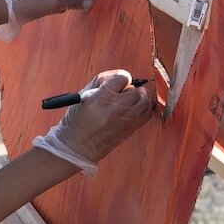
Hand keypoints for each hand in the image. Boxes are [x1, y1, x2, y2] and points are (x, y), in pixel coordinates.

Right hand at [34, 70, 154, 174]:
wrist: (76, 147)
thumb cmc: (76, 121)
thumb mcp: (82, 95)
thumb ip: (102, 81)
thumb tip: (121, 76)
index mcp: (98, 99)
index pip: (122, 78)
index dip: (121, 78)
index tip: (118, 82)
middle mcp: (113, 110)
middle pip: (135, 90)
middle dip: (129, 88)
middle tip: (122, 92)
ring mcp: (123, 121)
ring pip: (144, 101)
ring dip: (140, 97)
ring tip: (130, 99)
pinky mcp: (129, 130)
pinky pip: (147, 114)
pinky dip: (144, 107)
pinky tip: (136, 107)